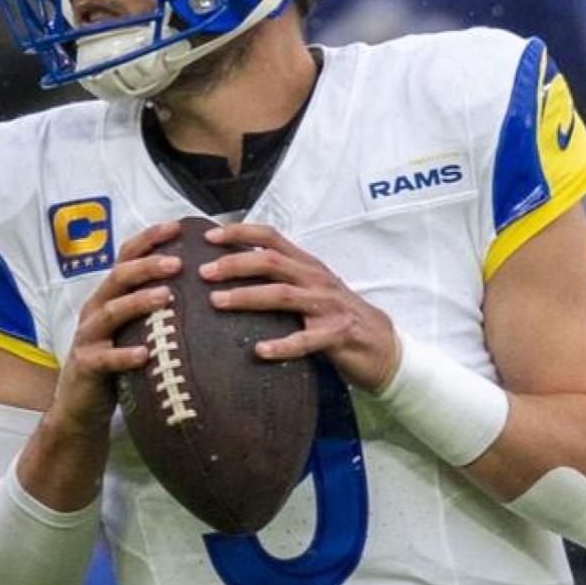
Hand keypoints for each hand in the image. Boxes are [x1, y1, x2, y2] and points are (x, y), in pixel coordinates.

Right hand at [44, 220, 183, 435]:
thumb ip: (153, 309)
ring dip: (139, 302)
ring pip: (111, 312)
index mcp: (108, 296)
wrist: (79, 408)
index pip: (126, 258)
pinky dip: (124, 355)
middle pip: (118, 278)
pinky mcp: (86, 366)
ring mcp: (88, 337)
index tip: (177, 226)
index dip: (148, 240)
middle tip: (178, 263)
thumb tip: (201, 286)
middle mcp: (95, 310)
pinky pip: (106, 359)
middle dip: (147, 266)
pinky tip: (144, 355)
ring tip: (166, 297)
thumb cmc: (115, 365)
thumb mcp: (132, 330)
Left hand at [200, 222, 399, 391]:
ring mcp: (328, 306)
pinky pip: (306, 340)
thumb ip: (280, 278)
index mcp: (307, 265)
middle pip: (271, 262)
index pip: (271, 237)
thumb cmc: (336, 316)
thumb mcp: (311, 289)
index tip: (208, 236)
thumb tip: (230, 272)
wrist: (382, 346)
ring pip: (282, 296)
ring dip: (247, 297)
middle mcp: (316, 279)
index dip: (239, 233)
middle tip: (203, 272)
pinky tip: (259, 351)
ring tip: (217, 302)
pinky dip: (282, 345)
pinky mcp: (337, 335)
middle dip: (234, 264)